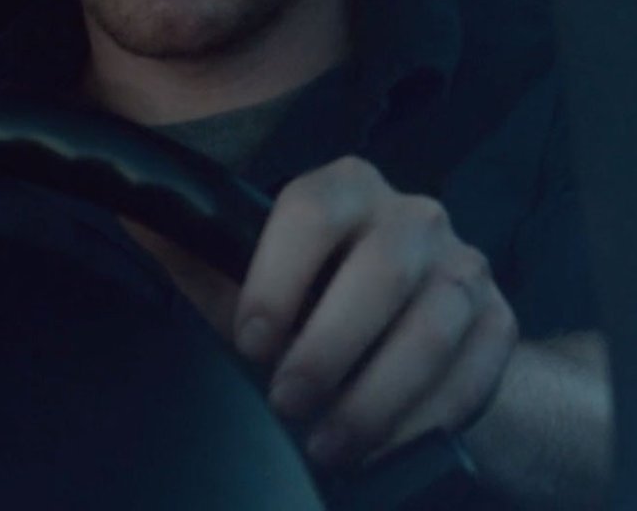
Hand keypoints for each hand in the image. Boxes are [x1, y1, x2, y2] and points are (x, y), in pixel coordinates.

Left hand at [133, 156, 517, 468]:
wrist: (417, 347)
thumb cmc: (317, 311)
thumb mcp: (250, 284)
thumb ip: (198, 256)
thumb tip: (137, 216)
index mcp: (348, 191)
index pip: (315, 208)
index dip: (279, 275)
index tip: (251, 340)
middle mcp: (415, 216)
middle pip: (385, 266)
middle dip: (330, 347)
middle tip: (288, 402)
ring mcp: (467, 268)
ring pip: (434, 325)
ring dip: (376, 396)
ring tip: (330, 443)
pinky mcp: (500, 326)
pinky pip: (471, 374)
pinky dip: (423, 420)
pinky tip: (382, 446)